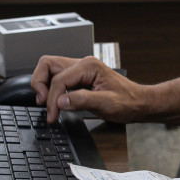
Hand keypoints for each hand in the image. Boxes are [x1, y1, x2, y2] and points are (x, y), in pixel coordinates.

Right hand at [30, 55, 151, 123]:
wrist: (139, 103)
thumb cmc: (128, 102)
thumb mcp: (107, 104)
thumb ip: (83, 100)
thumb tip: (61, 101)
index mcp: (89, 66)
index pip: (59, 79)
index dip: (52, 99)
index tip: (52, 115)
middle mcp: (83, 64)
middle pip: (48, 65)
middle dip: (40, 84)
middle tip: (42, 102)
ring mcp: (80, 70)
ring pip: (50, 69)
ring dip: (44, 85)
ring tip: (46, 103)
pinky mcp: (79, 78)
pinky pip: (58, 78)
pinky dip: (52, 89)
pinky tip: (56, 102)